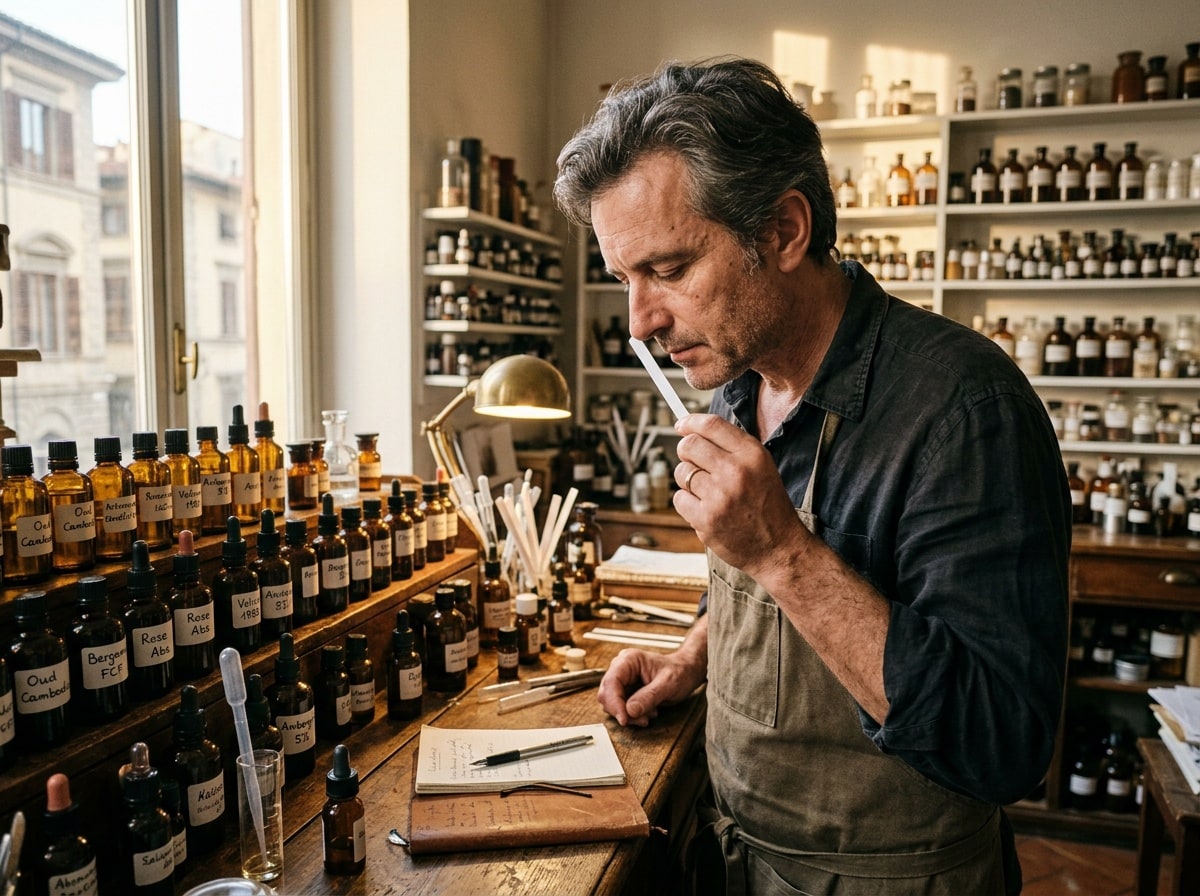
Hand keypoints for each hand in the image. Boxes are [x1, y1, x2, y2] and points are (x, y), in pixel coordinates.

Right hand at [597, 619, 707, 726]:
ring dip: (628, 715)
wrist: (686, 672)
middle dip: (622, 711)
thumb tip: (630, 710)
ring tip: (648, 714)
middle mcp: (621, 668)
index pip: (611, 682)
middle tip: (641, 719)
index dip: (615, 703)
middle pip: (607, 694)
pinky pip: (620, 708)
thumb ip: (649, 697)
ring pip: (612, 704)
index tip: (624, 719)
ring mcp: (623, 680)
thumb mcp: (668, 684)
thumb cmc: (680, 672)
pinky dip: (632, 715)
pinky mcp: (626, 691)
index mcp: (629, 660)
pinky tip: (647, 713)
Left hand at [673, 414, 810, 577]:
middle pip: (689, 445)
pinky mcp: (706, 519)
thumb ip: (732, 447)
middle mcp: (735, 472)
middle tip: (693, 461)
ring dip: (688, 480)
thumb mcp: (762, 467)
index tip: (681, 424)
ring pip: (681, 472)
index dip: (690, 421)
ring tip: (707, 491)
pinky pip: (679, 499)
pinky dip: (688, 503)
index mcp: (752, 455)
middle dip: (685, 451)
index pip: (711, 425)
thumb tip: (692, 429)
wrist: (778, 548)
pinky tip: (706, 509)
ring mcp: (719, 497)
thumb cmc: (768, 505)